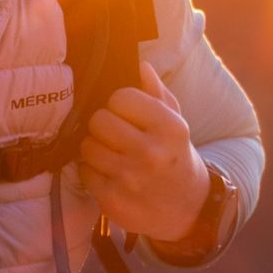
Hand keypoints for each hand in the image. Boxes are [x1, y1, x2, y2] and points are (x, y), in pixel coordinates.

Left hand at [78, 60, 208, 242]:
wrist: (187, 208)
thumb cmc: (175, 156)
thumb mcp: (176, 124)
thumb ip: (157, 93)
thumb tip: (140, 65)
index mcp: (169, 127)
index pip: (121, 98)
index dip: (120, 103)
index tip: (127, 114)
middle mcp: (151, 153)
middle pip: (99, 121)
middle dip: (104, 125)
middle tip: (115, 134)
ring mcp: (130, 178)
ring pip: (88, 146)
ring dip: (96, 147)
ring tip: (112, 153)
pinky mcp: (113, 200)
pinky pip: (84, 171)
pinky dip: (92, 171)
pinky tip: (109, 173)